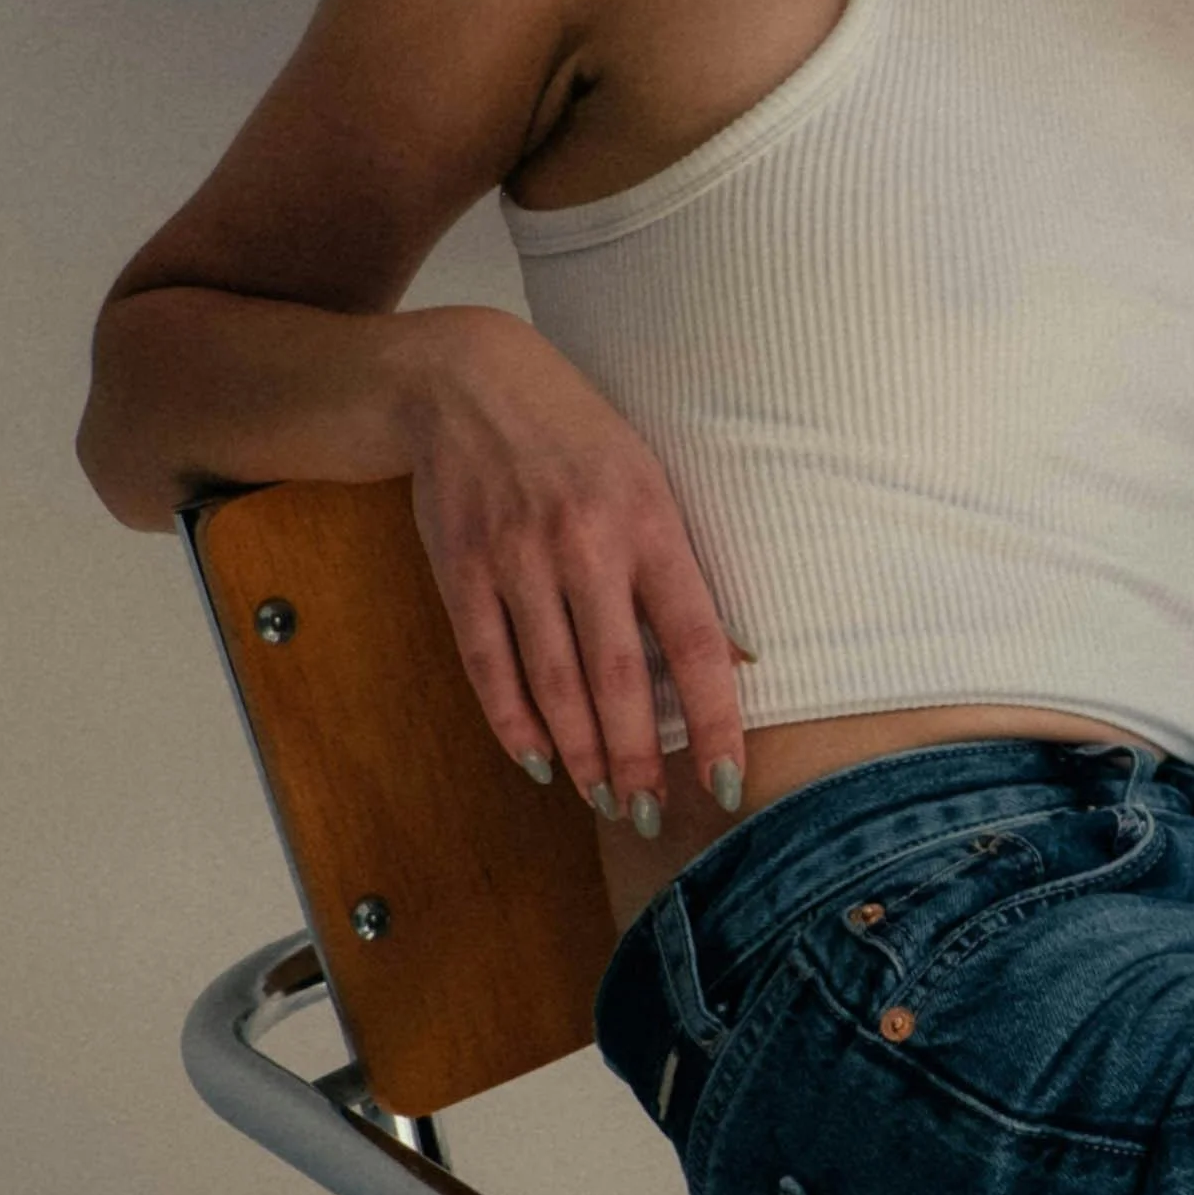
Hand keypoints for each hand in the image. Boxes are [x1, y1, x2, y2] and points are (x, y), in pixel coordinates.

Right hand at [399, 308, 750, 832]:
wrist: (465, 380)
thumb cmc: (578, 436)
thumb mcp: (650, 479)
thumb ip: (681, 567)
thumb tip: (732, 658)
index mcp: (650, 522)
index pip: (695, 641)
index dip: (713, 718)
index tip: (728, 779)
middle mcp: (584, 544)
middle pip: (619, 677)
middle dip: (639, 758)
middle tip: (654, 814)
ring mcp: (516, 560)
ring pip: (553, 682)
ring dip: (581, 752)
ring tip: (605, 799)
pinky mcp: (461, 571)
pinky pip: (488, 665)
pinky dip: (513, 722)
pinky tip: (538, 761)